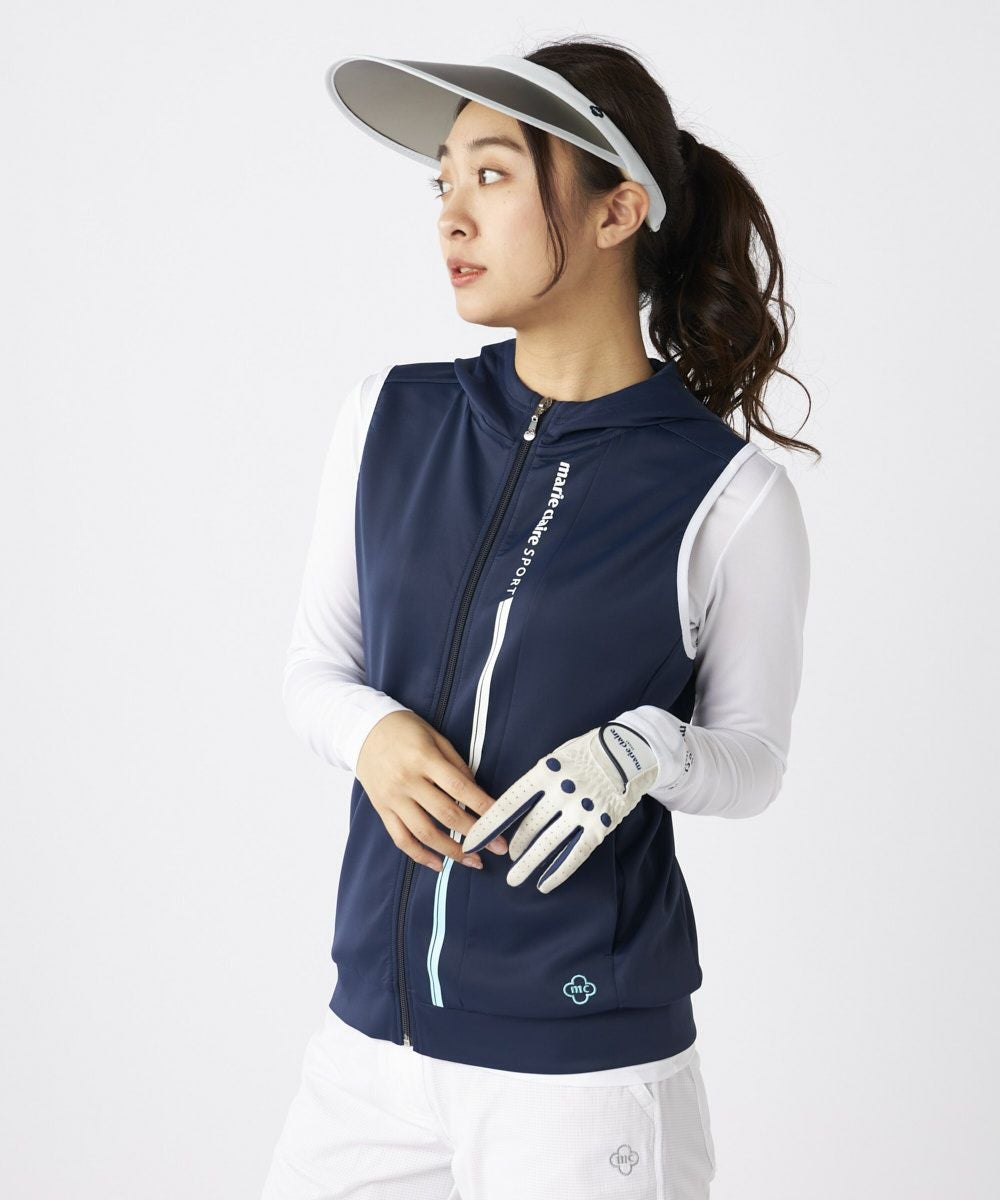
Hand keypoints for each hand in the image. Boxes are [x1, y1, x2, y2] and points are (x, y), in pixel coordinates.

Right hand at [356, 710, 507, 872]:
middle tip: (498, 847)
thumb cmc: (406, 730)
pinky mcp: (382, 810)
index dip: (484, 807)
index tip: (502, 821)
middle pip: (446, 814)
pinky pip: (401, 839)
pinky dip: (421, 856)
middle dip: (476, 834)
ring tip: (474, 860)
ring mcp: (393, 798)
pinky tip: (440, 864)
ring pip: (424, 833)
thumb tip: (477, 794)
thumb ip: (457, 765)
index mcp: (424, 758)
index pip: (460, 788)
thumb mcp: (436, 737)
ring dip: (452, 851)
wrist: (363, 730)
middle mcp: (407, 781)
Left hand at [461, 722, 658, 893]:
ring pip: (548, 844)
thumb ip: (535, 782)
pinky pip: (575, 854)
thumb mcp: (555, 758)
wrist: (629, 751)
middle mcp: (561, 792)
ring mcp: (582, 811)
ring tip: (514, 878)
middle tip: (501, 858)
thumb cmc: (586, 753)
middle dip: (512, 846)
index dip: (488, 824)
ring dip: (529, 864)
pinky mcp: (600, 826)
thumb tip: (510, 807)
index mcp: (545, 772)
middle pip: (529, 827)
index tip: (472, 840)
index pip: (509, 803)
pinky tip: (544, 883)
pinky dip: (558, 871)